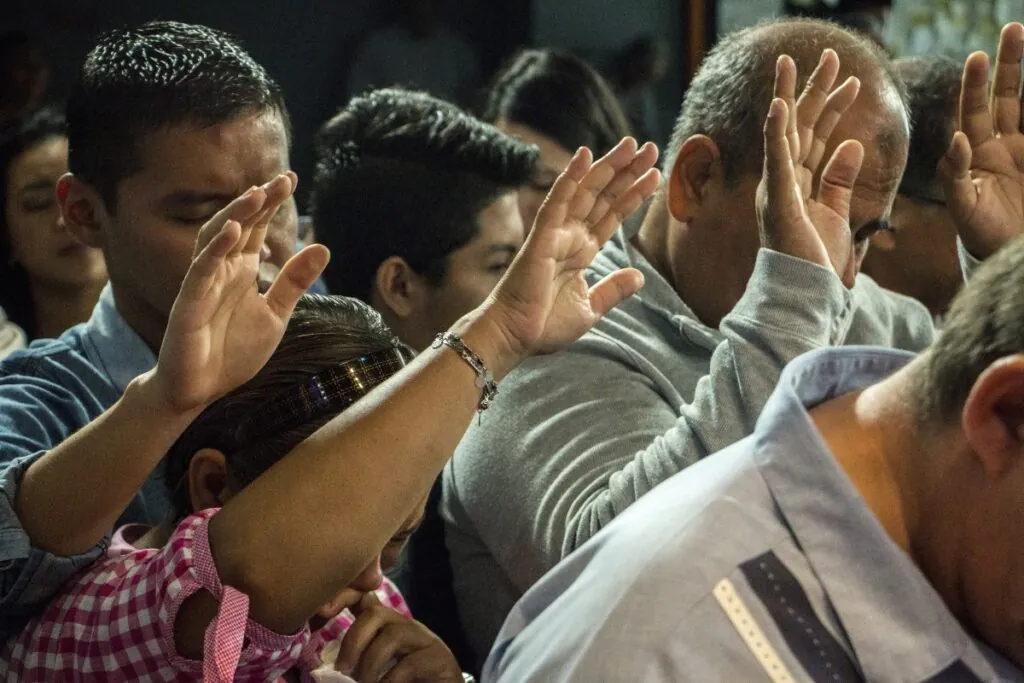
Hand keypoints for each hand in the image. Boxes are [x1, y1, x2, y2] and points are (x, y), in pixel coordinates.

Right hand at [150, 173, 328, 413]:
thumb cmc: (233, 351)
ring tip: (257, 195)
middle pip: (238, 225)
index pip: (257, 229)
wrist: (202, 389)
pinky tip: (232, 232)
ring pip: (215, 238)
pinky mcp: (189, 302)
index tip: (291, 178)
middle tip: (281, 180)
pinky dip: (215, 249)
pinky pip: (200, 270)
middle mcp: (221, 270)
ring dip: (235, 216)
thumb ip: (294, 282)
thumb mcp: (275, 314)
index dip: (272, 204)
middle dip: (258, 202)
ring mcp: (203, 283)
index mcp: (241, 270)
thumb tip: (322, 246)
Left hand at [333, 594, 462, 682]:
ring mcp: (425, 640)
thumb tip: (331, 669)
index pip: (364, 599)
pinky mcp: (439, 658)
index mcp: (386, 629)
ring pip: (392, 635)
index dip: (343, 596)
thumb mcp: (374, 672)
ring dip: (370, 665)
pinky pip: (409, 664)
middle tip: (342, 670)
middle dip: (353, 640)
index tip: (323, 611)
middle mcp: (406, 627)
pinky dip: (389, 681)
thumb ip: (357, 664)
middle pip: (375, 613)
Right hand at [476, 137, 660, 367]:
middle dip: (627, 172)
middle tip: (650, 147)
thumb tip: (639, 276)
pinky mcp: (542, 236)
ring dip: (608, 167)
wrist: (515, 336)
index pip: (612, 215)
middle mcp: (571, 237)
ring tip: (633, 144)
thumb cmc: (544, 326)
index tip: (654, 174)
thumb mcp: (589, 308)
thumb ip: (613, 290)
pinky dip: (570, 177)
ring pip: (586, 192)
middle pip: (603, 196)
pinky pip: (558, 201)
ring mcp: (556, 233)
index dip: (633, 194)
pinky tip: (585, 155)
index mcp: (582, 252)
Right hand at [755, 50, 864, 286]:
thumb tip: (852, 144)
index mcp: (795, 185)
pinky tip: (780, 105)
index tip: (851, 82)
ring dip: (793, 96)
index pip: (814, 138)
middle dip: (813, 90)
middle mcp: (781, 182)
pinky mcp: (777, 201)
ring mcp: (775, 190)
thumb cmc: (814, 263)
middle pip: (799, 127)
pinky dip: (777, 132)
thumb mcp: (836, 215)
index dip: (831, 108)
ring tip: (799, 64)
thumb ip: (840, 180)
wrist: (803, 294)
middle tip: (828, 56)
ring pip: (785, 134)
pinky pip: (776, 161)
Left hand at [940, 22, 1023, 258]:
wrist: (1012, 256)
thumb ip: (956, 175)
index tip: (978, 56)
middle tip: (1013, 28)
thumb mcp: (964, 208)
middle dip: (1011, 63)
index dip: (976, 84)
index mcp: (978, 153)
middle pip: (1008, 95)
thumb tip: (955, 139)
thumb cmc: (982, 235)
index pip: (975, 110)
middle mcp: (1005, 144)